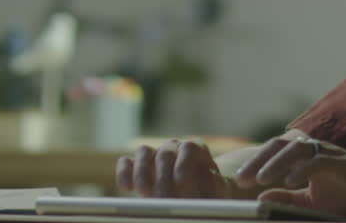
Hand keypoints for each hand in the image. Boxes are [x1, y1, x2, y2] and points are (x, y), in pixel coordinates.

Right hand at [116, 139, 233, 197]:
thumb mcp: (221, 189)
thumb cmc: (212, 192)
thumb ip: (216, 184)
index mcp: (196, 149)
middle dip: (163, 178)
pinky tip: (127, 188)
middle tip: (164, 199)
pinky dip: (124, 173)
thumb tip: (210, 181)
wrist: (199, 195)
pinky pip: (126, 163)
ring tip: (145, 194)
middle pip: (164, 153)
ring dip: (142, 173)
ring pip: (143, 152)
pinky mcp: (137, 167)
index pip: (188, 148)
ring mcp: (154, 155)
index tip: (182, 183)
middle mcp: (174, 147)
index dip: (184, 164)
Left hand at [236, 137, 345, 219]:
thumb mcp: (312, 202)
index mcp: (307, 157)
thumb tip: (260, 197)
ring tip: (261, 179)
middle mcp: (317, 150)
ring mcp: (332, 154)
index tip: (240, 181)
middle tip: (242, 178)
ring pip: (298, 149)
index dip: (257, 163)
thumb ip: (288, 198)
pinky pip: (320, 161)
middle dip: (259, 161)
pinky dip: (303, 169)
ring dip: (277, 163)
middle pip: (281, 145)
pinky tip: (290, 181)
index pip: (276, 152)